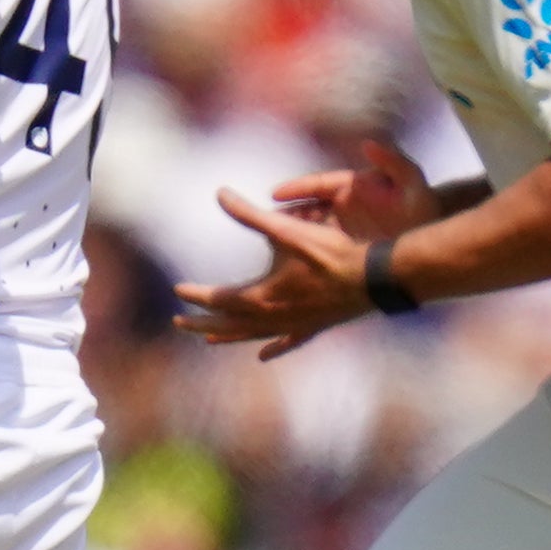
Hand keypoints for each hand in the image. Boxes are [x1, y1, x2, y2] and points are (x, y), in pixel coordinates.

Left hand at [175, 190, 378, 360]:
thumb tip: (220, 194)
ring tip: (210, 340)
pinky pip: (285, 342)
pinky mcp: (312, 327)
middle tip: (179, 322)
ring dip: (229, 336)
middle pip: (228, 325)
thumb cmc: (330, 253)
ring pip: (252, 336)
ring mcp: (293, 326)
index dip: (195, 294)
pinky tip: (263, 355)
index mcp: (260, 297)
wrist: (374, 279)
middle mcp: (272, 318)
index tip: (177, 290)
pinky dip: (272, 348)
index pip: (217, 298)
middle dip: (202, 323)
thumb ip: (250, 214)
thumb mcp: (286, 229)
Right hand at [270, 137, 442, 243]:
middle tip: (263, 222)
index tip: (275, 193)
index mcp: (352, 185)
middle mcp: (343, 204)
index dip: (296, 188)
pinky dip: (307, 252)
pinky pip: (321, 247)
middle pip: (306, 207)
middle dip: (286, 214)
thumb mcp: (411, 181)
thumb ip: (393, 161)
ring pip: (309, 228)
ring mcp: (343, 225)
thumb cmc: (422, 204)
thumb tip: (370, 144)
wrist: (434, 231)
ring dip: (290, 234)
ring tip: (270, 244)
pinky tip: (293, 263)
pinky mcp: (347, 245)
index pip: (317, 184)